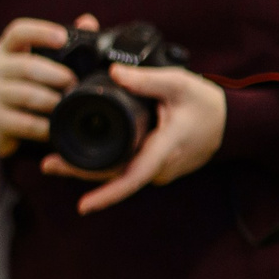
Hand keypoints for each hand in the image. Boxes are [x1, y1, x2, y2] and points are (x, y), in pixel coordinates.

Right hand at [0, 15, 84, 156]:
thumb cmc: (23, 86)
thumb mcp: (38, 62)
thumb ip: (63, 43)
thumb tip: (88, 21)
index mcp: (8, 50)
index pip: (18, 32)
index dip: (40, 32)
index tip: (62, 38)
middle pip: (26, 66)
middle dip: (55, 75)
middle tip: (74, 82)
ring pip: (26, 94)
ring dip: (51, 100)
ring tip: (67, 104)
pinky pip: (22, 122)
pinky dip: (42, 126)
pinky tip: (54, 127)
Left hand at [43, 63, 226, 213]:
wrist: (230, 123)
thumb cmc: (206, 104)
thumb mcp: (179, 84)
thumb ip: (146, 80)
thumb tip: (114, 72)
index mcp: (165, 149)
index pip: (134, 177)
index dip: (108, 194)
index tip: (84, 206)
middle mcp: (160, 166)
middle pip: (115, 177)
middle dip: (80, 174)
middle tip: (48, 164)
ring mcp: (157, 170)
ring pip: (117, 174)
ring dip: (86, 170)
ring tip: (52, 161)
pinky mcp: (153, 167)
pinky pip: (124, 169)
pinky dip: (101, 164)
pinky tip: (76, 155)